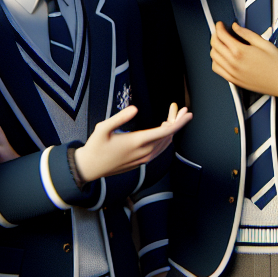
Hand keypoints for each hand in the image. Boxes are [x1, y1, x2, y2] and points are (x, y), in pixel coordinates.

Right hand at [75, 104, 191, 182]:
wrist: (90, 168)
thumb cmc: (95, 147)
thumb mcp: (102, 128)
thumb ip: (120, 117)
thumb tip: (135, 108)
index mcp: (137, 142)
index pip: (166, 132)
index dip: (179, 122)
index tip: (187, 113)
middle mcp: (144, 152)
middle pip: (168, 136)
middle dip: (176, 121)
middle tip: (180, 109)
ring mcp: (144, 159)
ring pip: (165, 143)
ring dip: (171, 130)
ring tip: (172, 115)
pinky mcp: (142, 162)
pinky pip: (160, 150)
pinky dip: (165, 138)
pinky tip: (163, 129)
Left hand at [210, 22, 277, 106]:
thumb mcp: (264, 43)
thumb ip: (247, 34)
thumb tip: (235, 27)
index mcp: (241, 52)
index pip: (221, 36)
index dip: (219, 27)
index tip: (221, 24)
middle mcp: (234, 64)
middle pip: (215, 46)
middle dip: (215, 35)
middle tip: (220, 31)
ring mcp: (233, 74)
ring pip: (213, 58)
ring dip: (214, 48)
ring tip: (221, 42)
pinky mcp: (234, 81)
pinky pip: (218, 70)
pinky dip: (216, 61)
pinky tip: (222, 57)